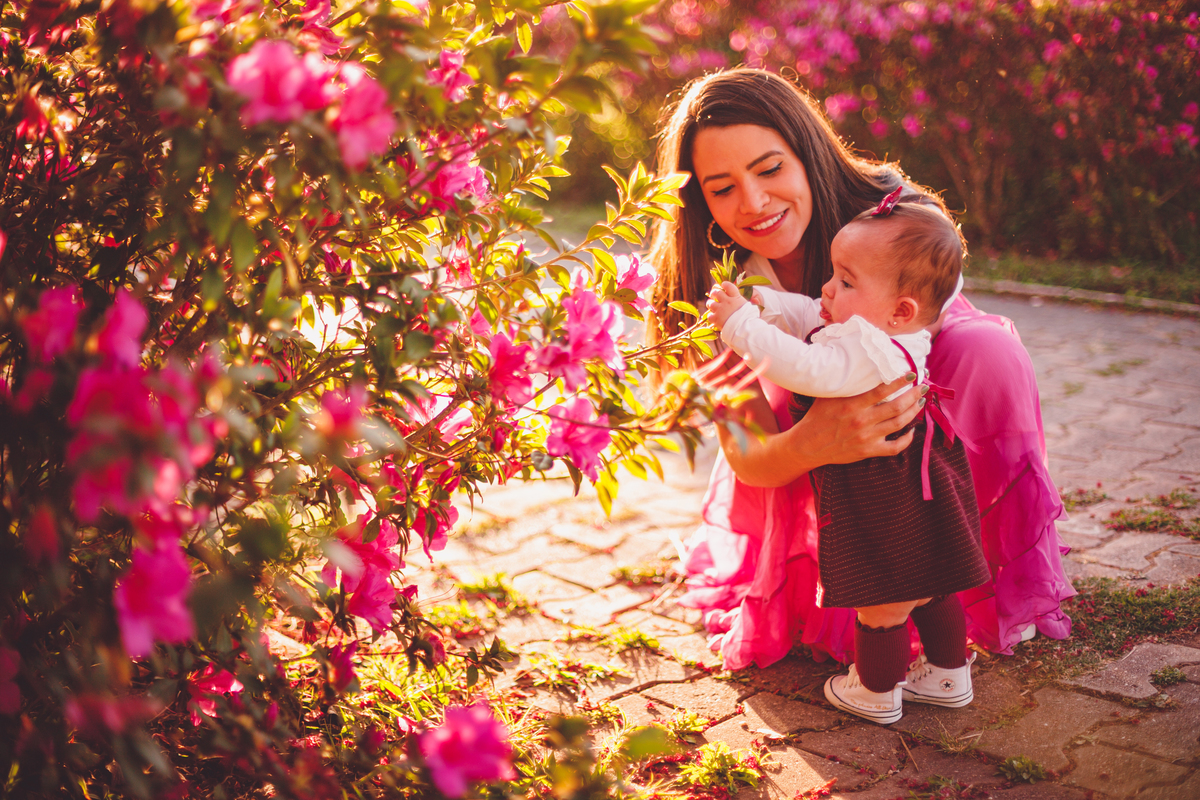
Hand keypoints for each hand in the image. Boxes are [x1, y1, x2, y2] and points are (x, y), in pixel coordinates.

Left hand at [705, 281, 747, 329]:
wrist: (744, 329)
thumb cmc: (750, 319)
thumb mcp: (751, 308)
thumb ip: (750, 302)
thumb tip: (756, 299)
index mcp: (736, 297)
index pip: (728, 285)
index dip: (724, 284)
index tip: (723, 285)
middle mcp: (726, 301)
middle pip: (716, 292)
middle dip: (714, 293)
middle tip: (714, 296)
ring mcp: (720, 309)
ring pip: (710, 303)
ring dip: (710, 304)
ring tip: (712, 306)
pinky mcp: (716, 318)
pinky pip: (709, 315)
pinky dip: (711, 316)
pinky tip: (714, 317)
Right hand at [715, 373, 925, 487]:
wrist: (807, 445)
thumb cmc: (817, 417)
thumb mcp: (828, 396)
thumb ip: (848, 385)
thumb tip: (864, 366)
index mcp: (852, 405)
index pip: (882, 390)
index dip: (900, 381)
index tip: (911, 375)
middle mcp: (861, 420)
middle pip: (897, 406)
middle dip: (915, 396)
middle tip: (923, 388)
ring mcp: (867, 437)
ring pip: (900, 424)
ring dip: (914, 412)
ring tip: (920, 403)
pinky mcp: (868, 451)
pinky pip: (894, 447)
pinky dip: (907, 439)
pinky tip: (911, 431)